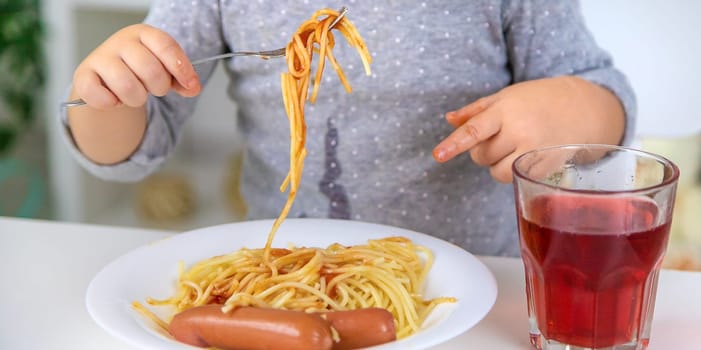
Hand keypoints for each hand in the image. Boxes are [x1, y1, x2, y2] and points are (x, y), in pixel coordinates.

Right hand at [72, 24, 200, 108]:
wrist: (106, 78)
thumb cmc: (139, 70)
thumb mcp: (164, 70)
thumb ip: (183, 79)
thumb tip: (193, 87)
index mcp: (143, 34)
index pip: (166, 46)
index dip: (181, 67)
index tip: (189, 84)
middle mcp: (121, 42)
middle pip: (150, 69)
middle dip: (159, 87)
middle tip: (153, 88)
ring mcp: (100, 57)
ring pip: (128, 87)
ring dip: (136, 99)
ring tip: (134, 95)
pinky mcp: (83, 76)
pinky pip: (102, 97)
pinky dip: (112, 104)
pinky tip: (114, 99)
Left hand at [432, 76, 624, 182]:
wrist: (583, 108)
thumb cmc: (539, 100)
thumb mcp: (507, 96)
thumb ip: (476, 110)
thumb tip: (449, 120)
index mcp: (506, 110)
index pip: (474, 130)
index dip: (453, 144)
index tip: (438, 155)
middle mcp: (520, 131)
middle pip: (480, 155)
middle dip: (484, 149)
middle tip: (502, 134)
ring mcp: (533, 151)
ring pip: (494, 171)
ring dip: (496, 163)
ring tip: (513, 146)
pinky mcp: (544, 167)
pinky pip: (512, 178)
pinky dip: (511, 170)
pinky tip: (525, 154)